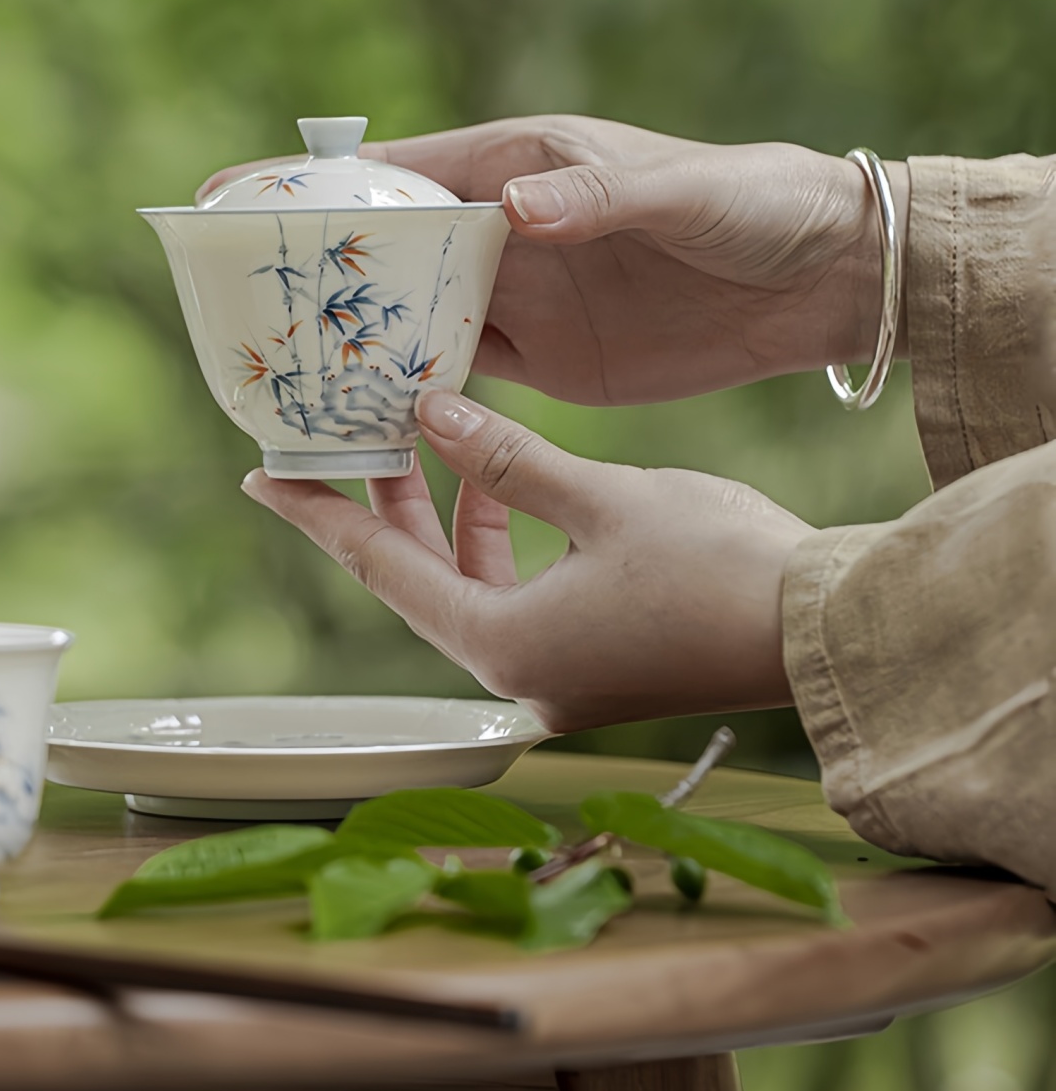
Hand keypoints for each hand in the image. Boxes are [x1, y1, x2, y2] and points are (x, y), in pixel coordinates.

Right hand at [201, 115, 908, 404]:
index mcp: (517, 166)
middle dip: (314, 272)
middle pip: (385, 251)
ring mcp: (520, 300)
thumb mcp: (678, 191)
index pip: (393, 172)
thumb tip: (513, 211)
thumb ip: (596, 196)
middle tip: (239, 305)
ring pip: (412, 318)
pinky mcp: (547, 362)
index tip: (228, 194)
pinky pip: (460, 374)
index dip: (309, 182)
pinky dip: (412, 392)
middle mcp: (503, 231)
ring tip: (283, 369)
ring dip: (355, 341)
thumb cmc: (752, 204)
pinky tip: (366, 415)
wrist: (818, 283)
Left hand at [240, 388, 809, 731]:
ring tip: (432, 442)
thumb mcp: (602, 498)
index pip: (379, 569)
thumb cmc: (720, 566)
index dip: (318, 516)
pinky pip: (516, 597)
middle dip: (385, 507)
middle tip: (347, 440)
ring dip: (450, 519)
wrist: (828, 631)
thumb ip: (506, 460)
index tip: (262, 476)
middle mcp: (520, 675)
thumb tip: (428, 413)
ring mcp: (559, 677)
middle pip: (419, 582)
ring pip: (469, 587)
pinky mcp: (595, 663)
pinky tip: (507, 485)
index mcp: (504, 645)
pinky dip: (501, 542)